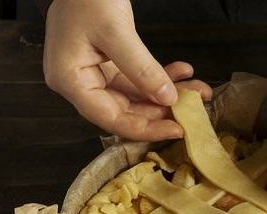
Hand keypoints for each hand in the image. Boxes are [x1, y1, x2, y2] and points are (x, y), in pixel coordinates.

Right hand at [42, 0, 211, 140]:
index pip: (110, 118)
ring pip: (136, 96)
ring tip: (197, 90)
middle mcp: (80, 82)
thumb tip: (168, 99)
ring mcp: (94, 72)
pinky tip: (183, 72)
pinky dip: (160, 76)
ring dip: (167, 94)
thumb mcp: (116, 31)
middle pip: (125, 110)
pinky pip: (137, 78)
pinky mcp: (108, 62)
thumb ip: (141, 68)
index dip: (145, 128)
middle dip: (162, 110)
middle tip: (194, 109)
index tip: (176, 129)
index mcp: (69, 81)